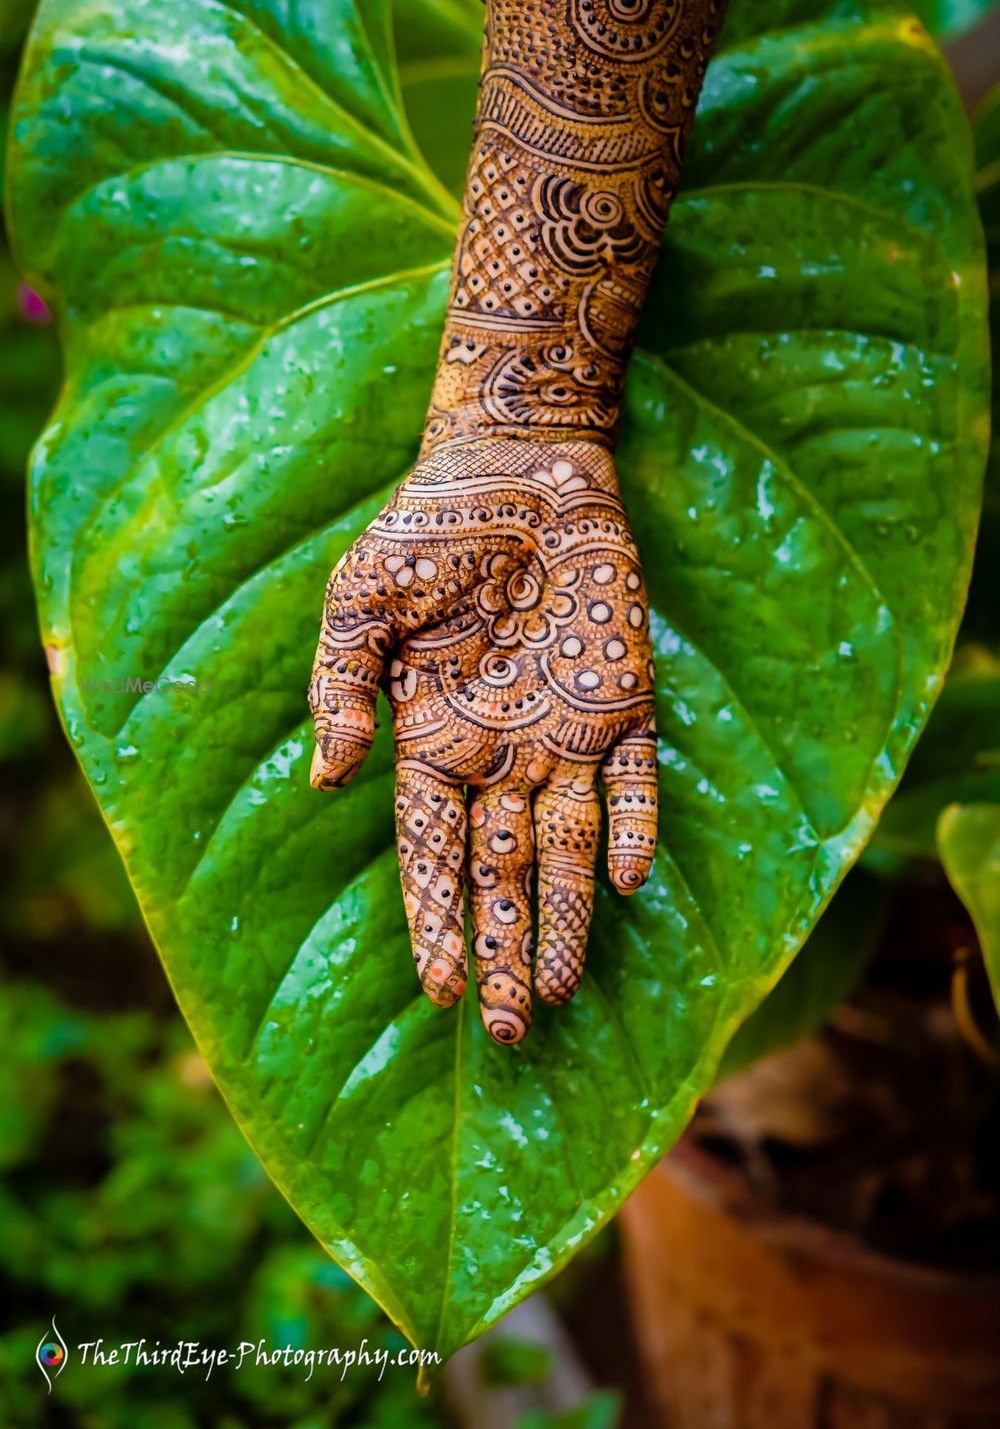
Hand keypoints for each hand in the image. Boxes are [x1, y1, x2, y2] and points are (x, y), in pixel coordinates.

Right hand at [309, 434, 657, 1043]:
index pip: (431, 853)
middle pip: (501, 874)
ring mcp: (565, 735)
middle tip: (506, 1035)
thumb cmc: (428, 531)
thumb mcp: (359, 603)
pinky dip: (635, 827)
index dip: (436, 920)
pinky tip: (628, 883)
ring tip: (559, 993)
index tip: (441, 990)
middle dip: (502, 950)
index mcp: (433, 740)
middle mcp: (501, 756)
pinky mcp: (624, 702)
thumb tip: (326, 779)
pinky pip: (635, 781)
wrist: (517, 468)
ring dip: (565, 917)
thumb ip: (341, 688)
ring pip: (568, 849)